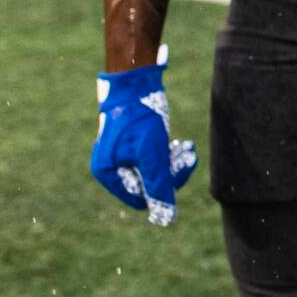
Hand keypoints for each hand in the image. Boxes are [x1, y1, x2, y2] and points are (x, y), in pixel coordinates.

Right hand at [91, 58, 196, 226]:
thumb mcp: (152, 152)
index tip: (179, 171)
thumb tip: (166, 216)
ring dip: (172, 163)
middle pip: (146, 185)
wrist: (135, 81)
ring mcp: (119, 155)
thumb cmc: (140, 116)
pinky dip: (166, 154)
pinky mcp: (130, 145)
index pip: (140, 198)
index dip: (162, 191)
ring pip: (152, 171)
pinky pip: (151, 159)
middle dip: (170, 173)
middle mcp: (110, 167)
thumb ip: (158, 184)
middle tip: (188, 155)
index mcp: (107, 173)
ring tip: (187, 147)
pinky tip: (181, 144)